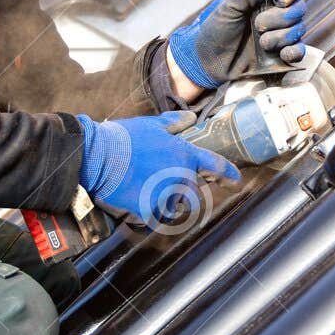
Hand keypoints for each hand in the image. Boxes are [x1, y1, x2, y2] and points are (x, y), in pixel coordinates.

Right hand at [77, 111, 239, 223]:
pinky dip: (148, 213)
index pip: (216, 166)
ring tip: (145, 191)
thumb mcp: (153, 124)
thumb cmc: (126, 138)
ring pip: (174, 207)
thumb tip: (191, 117)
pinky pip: (155, 217)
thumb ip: (175, 122)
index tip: (236, 182)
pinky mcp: (150, 211)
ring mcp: (166, 195)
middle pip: (194, 195)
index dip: (229, 174)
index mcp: (185, 156)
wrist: (99, 156)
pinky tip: (136, 202)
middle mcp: (181, 177)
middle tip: (165, 187)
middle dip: (185, 194)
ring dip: (165, 203)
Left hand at [167, 0, 306, 89]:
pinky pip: (300, 51)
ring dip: (281, 36)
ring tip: (261, 44)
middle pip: (299, 7)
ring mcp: (281, 32)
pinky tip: (281, 54)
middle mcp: (276, 11)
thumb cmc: (216, 29)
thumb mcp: (229, 6)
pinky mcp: (282, 54)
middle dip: (280, 17)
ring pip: (300, 28)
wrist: (208, 62)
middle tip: (257, 25)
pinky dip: (294, 52)